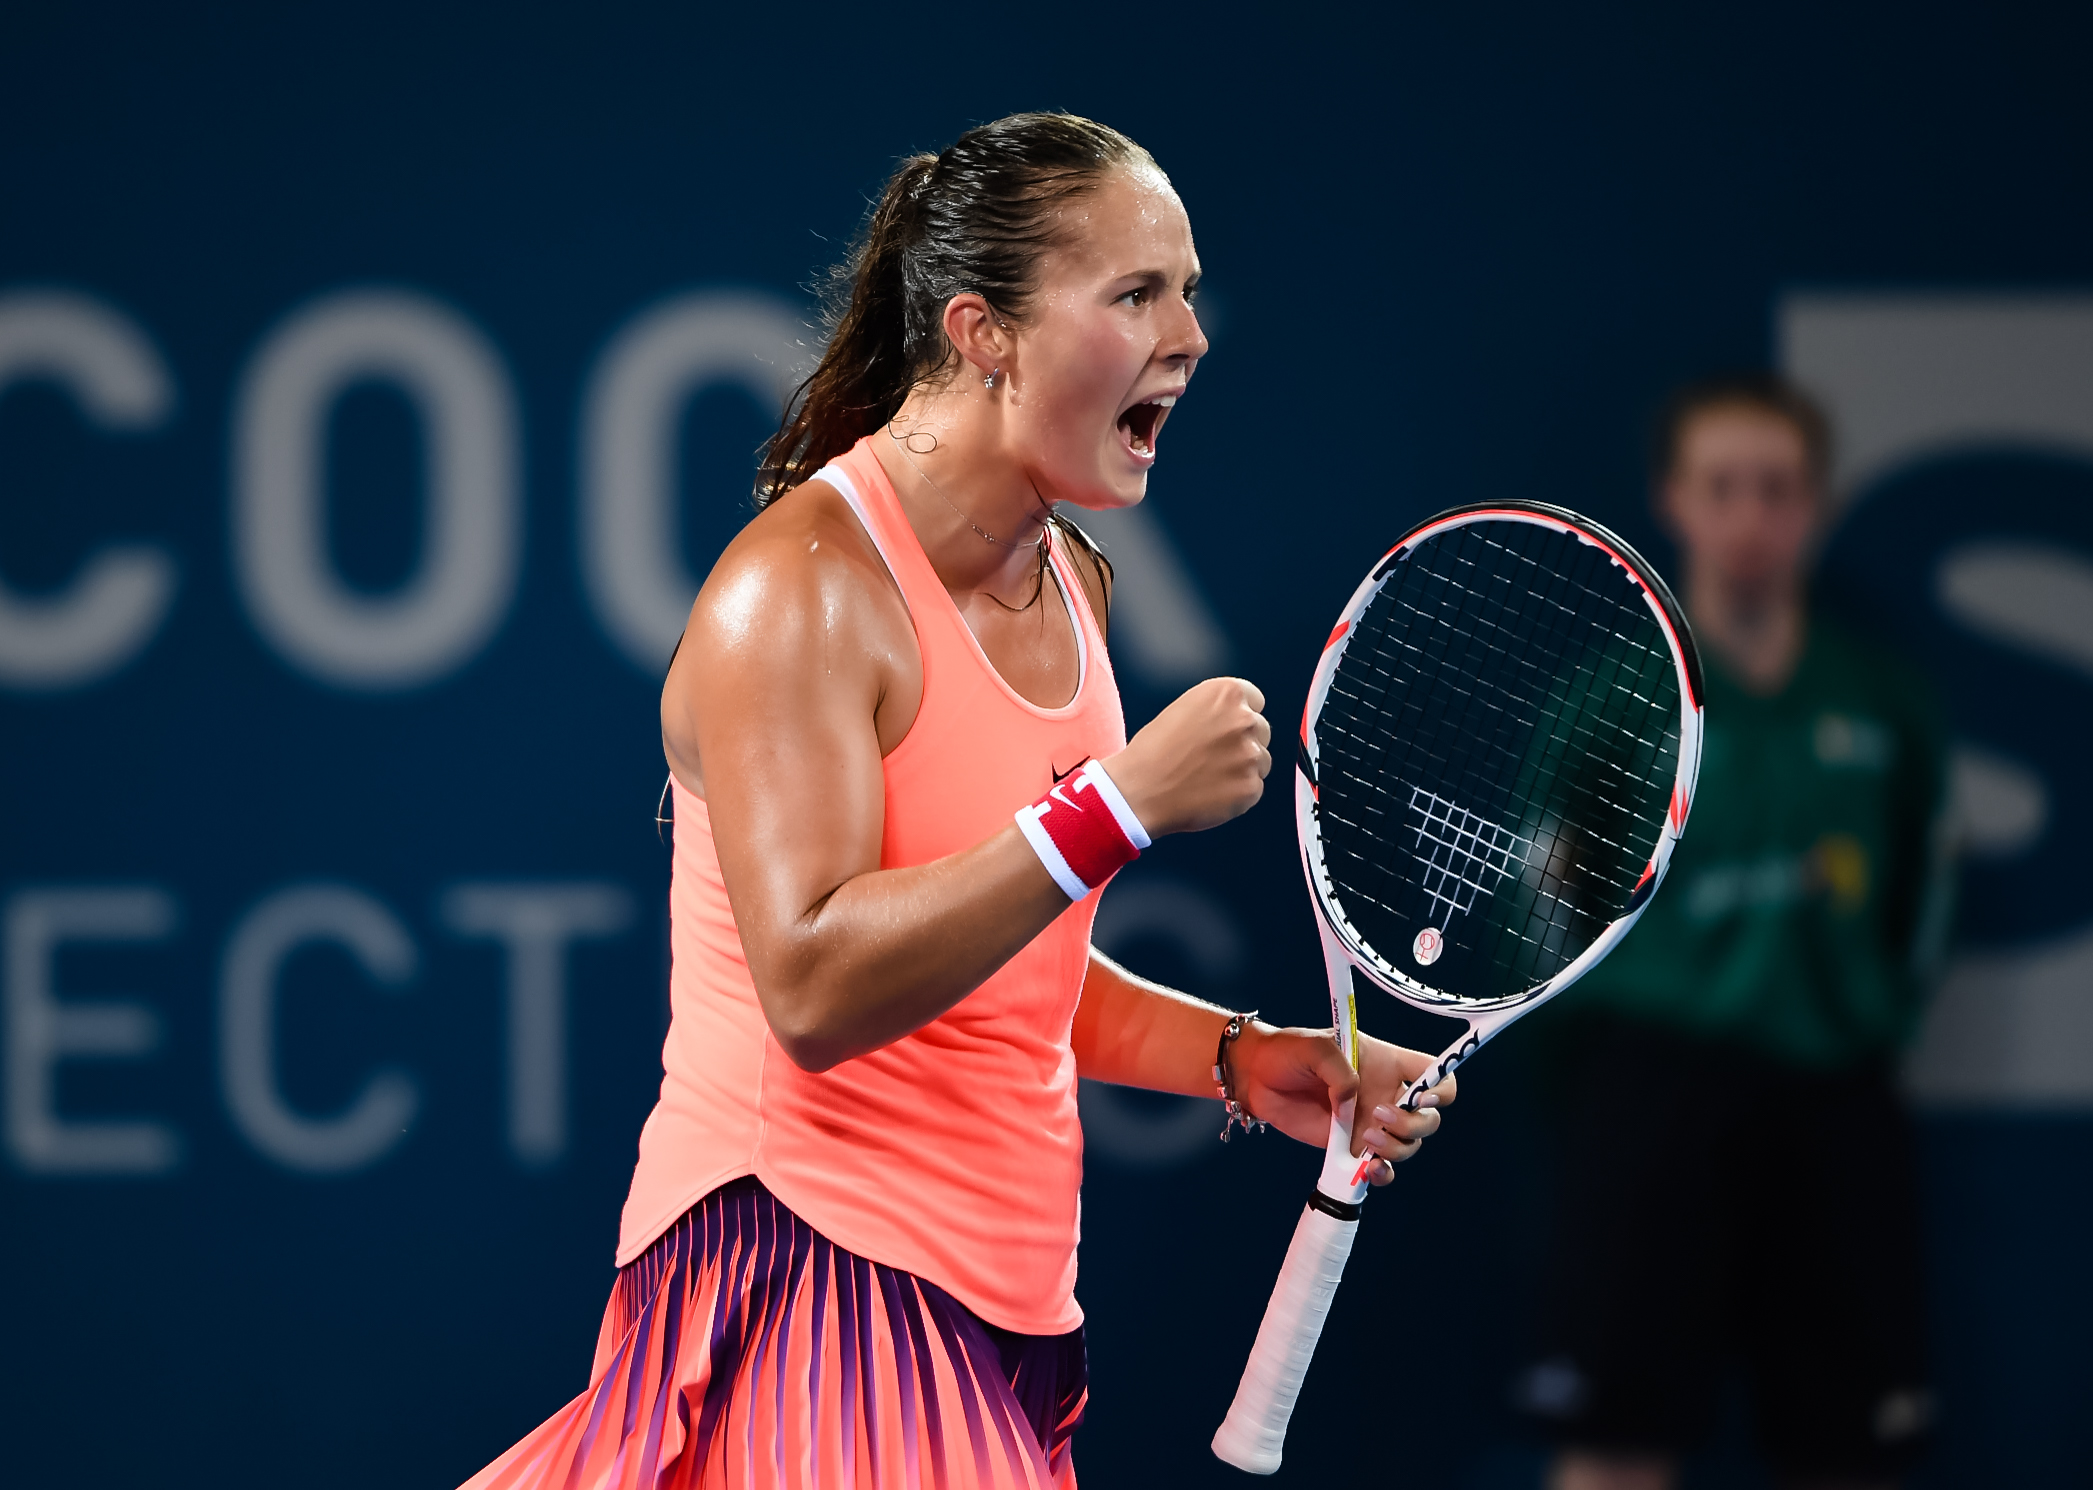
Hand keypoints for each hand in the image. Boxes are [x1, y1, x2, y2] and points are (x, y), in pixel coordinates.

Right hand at [1103, 677, 1270, 836]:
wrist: (1139, 791)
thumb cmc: (1152, 752)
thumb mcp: (1183, 710)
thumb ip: (1216, 711)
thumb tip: (1234, 722)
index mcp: (1226, 694)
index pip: (1255, 700)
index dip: (1238, 717)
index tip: (1226, 729)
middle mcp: (1244, 720)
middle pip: (1261, 731)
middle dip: (1242, 743)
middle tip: (1212, 757)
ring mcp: (1251, 756)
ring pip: (1260, 762)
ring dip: (1242, 769)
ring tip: (1208, 777)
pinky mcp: (1250, 787)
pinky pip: (1253, 789)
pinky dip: (1236, 794)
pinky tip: (1210, 793)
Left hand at [1228, 1026, 1455, 1186]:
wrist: (1257, 1076)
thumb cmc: (1288, 1051)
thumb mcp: (1316, 1048)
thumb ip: (1341, 1072)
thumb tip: (1354, 1102)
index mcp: (1387, 1064)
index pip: (1434, 1073)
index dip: (1441, 1087)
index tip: (1422, 1097)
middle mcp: (1386, 1095)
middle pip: (1428, 1118)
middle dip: (1415, 1124)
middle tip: (1380, 1117)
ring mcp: (1371, 1123)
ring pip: (1408, 1146)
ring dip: (1396, 1148)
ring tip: (1364, 1138)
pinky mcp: (1351, 1147)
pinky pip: (1380, 1168)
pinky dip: (1382, 1174)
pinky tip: (1368, 1170)